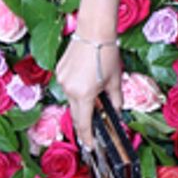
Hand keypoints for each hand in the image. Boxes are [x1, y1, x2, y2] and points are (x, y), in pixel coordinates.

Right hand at [55, 34, 123, 155]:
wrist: (94, 30)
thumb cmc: (107, 54)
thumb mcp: (115, 80)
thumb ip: (116, 100)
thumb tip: (117, 112)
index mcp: (83, 94)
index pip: (84, 122)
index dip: (87, 137)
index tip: (90, 146)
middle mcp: (69, 89)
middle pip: (76, 113)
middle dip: (84, 122)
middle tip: (92, 130)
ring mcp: (62, 80)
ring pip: (72, 99)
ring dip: (82, 102)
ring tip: (94, 97)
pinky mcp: (60, 71)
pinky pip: (68, 86)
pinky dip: (77, 89)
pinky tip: (87, 80)